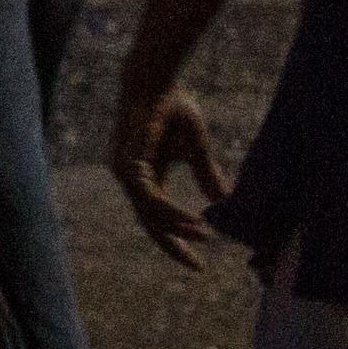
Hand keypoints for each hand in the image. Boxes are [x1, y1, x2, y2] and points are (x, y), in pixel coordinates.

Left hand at [113, 84, 235, 265]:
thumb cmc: (173, 108)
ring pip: (150, 214)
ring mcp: (126, 172)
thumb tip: (222, 199)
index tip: (198, 260)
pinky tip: (193, 220)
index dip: (176, 238)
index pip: (157, 218)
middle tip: (197, 266)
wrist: (156, 82)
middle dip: (174, 245)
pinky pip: (150, 197)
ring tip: (205, 237)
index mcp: (145, 177)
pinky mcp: (128, 164)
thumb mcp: (195, 147)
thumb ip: (205, 173)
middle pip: (150, 224)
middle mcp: (131, 179)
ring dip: (178, 227)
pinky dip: (171, 210)